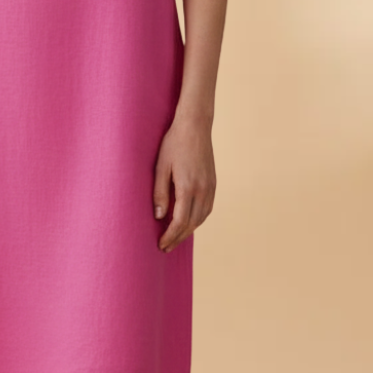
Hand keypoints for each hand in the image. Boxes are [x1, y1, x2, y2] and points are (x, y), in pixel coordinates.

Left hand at [153, 115, 215, 252]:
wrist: (195, 125)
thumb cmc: (174, 143)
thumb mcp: (161, 166)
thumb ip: (160, 192)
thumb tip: (158, 216)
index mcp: (187, 188)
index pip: (179, 222)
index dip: (170, 236)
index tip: (161, 245)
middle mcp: (202, 190)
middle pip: (191, 224)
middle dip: (178, 238)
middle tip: (166, 247)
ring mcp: (210, 187)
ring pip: (201, 218)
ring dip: (189, 230)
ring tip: (176, 237)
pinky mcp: (213, 182)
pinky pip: (207, 208)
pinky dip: (198, 219)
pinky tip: (189, 220)